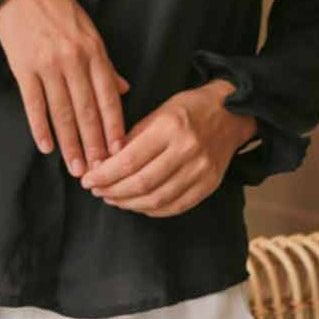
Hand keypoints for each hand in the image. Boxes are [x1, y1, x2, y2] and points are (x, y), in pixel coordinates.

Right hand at [0, 0, 130, 175]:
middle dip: (95, 144)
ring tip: (76, 167)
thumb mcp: (89, 29)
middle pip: (87, 110)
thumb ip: (105, 64)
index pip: (108, 97)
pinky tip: (46, 146)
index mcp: (93, 50)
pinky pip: (34, 104)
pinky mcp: (23, 67)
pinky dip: (40, 128)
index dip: (115, 127)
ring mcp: (47, 64)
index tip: (120, 152)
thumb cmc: (58, 7)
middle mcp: (73, 59)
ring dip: (70, 143)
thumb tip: (124, 91)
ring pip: (62, 112)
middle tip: (100, 171)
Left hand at [78, 79, 256, 216]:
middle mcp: (187, 151)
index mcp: (170, 127)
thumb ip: (133, 137)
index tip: (88, 179)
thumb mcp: (158, 111)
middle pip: (141, 183)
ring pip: (157, 199)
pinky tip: (137, 204)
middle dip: (112, 191)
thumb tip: (105, 161)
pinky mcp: (209, 185)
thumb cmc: (189, 108)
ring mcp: (201, 171)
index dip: (104, 174)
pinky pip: (175, 206)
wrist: (231, 113)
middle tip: (96, 191)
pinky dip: (151, 210)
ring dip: (129, 204)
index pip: (129, 161)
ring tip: (112, 199)